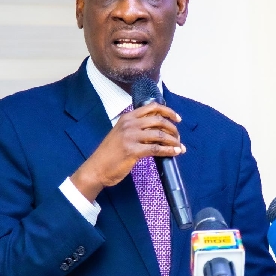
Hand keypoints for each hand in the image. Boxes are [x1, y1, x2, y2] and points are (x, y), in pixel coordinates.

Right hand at [70, 103, 184, 201]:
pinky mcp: (132, 151)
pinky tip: (175, 152)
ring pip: (159, 134)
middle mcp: (129, 124)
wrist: (96, 168)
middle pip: (159, 120)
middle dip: (173, 128)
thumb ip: (136, 129)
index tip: (177, 119)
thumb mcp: (121, 134)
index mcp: (127, 118)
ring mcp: (130, 137)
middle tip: (178, 137)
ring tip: (179, 146)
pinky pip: (156, 149)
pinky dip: (169, 150)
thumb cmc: (109, 153)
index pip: (152, 107)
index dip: (168, 111)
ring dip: (173, 140)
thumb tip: (158, 130)